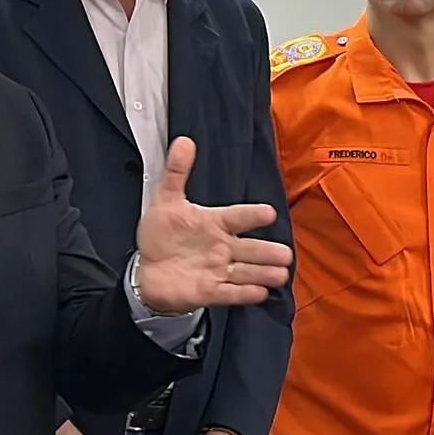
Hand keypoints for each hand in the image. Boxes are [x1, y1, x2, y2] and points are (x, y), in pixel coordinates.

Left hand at [133, 138, 292, 314]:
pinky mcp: (209, 291)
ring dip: (262, 273)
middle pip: (249, 249)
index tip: (268, 213)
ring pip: (245, 271)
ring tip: (281, 273)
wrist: (148, 271)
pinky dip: (244, 293)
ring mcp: (217, 270)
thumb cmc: (162, 235)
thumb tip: (184, 141)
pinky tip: (260, 293)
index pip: (237, 217)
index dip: (252, 215)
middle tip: (285, 254)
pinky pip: (229, 292)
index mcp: (214, 223)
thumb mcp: (166, 201)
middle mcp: (221, 247)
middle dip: (267, 251)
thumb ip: (176, 172)